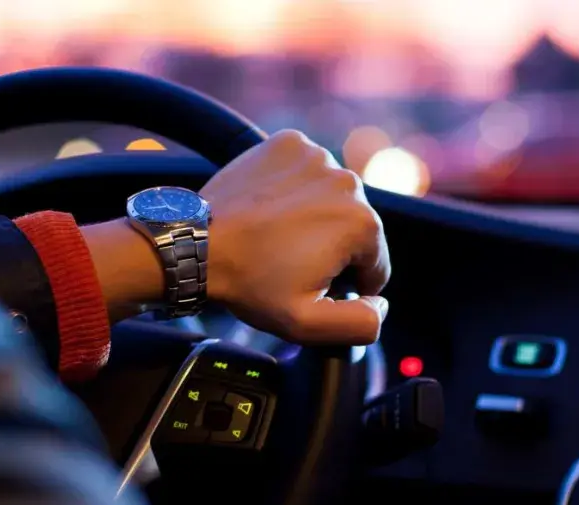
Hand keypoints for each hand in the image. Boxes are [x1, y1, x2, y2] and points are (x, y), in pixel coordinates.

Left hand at [202, 130, 390, 344]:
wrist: (196, 243)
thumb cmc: (249, 282)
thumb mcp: (308, 323)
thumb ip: (360, 323)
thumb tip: (381, 305)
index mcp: (362, 224)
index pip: (375, 264)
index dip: (347, 284)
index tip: (310, 283)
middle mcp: (348, 182)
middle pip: (355, 228)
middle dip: (332, 248)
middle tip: (289, 261)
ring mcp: (317, 157)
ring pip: (332, 198)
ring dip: (315, 216)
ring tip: (278, 235)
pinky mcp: (289, 143)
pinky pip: (307, 171)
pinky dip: (295, 188)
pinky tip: (272, 208)